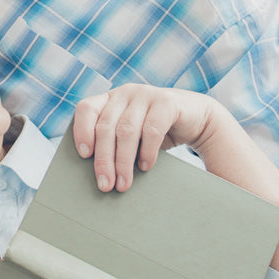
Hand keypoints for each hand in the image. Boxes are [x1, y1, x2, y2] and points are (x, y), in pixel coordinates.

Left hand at [72, 84, 215, 191]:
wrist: (196, 119)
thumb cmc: (155, 132)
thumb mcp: (131, 135)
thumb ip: (113, 143)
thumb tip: (97, 176)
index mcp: (110, 99)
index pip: (86, 109)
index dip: (82, 130)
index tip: (83, 155)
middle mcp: (125, 93)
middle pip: (106, 127)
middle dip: (104, 159)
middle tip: (105, 185)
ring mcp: (146, 94)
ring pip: (126, 130)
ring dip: (123, 161)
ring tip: (123, 184)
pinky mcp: (167, 102)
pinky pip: (151, 129)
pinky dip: (147, 152)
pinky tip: (145, 167)